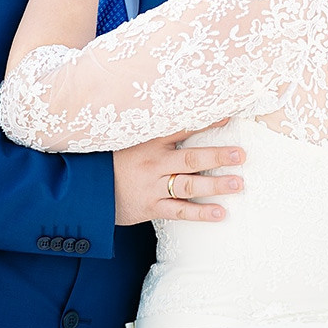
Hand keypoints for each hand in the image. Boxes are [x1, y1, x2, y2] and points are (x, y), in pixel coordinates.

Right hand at [112, 124, 244, 224]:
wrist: (86, 188)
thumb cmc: (112, 162)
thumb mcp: (130, 141)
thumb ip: (155, 134)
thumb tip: (183, 120)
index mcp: (150, 142)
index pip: (182, 128)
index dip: (206, 121)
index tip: (229, 115)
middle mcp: (154, 163)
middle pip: (191, 158)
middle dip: (218, 156)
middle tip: (241, 154)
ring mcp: (153, 186)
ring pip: (189, 185)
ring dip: (215, 185)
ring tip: (238, 183)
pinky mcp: (150, 207)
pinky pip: (179, 210)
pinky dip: (200, 212)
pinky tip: (220, 212)